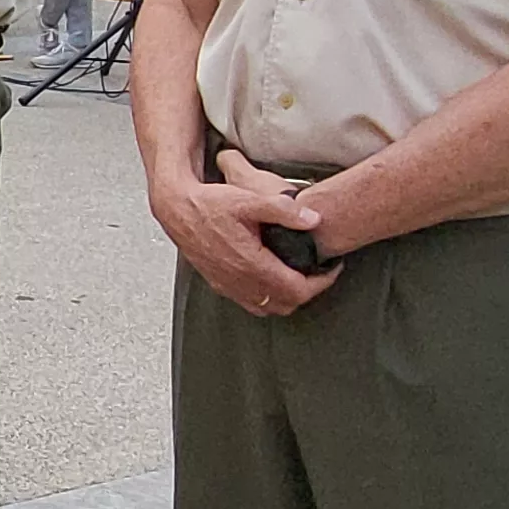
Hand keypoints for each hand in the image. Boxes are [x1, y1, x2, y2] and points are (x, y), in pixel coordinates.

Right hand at [152, 152, 341, 317]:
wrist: (177, 209)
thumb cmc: (209, 204)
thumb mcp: (249, 199)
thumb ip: (284, 210)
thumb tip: (313, 220)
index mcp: (252, 265)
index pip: (298, 290)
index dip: (322, 282)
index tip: (331, 268)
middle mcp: (240, 282)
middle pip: (286, 304)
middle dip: (308, 291)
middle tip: (320, 273)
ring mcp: (228, 286)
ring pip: (268, 308)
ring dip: (287, 297)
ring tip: (299, 277)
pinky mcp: (219, 284)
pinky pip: (251, 304)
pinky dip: (268, 298)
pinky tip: (271, 279)